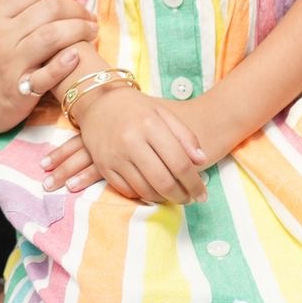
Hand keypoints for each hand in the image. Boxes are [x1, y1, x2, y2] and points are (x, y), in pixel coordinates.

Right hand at [0, 0, 97, 143]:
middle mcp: (1, 37)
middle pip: (49, 8)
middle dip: (76, 8)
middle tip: (88, 15)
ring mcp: (11, 64)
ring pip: (53, 35)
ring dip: (79, 29)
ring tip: (92, 31)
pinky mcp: (21, 92)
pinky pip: (47, 75)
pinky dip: (64, 64)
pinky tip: (77, 56)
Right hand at [45, 85, 207, 204]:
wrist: (98, 103)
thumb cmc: (136, 109)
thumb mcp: (163, 113)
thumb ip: (185, 135)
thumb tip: (201, 161)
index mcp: (150, 124)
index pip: (179, 163)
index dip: (194, 183)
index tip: (203, 193)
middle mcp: (130, 141)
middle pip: (163, 181)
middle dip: (181, 196)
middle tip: (190, 199)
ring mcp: (115, 155)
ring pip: (145, 190)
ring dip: (163, 199)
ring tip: (173, 195)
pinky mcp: (103, 166)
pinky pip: (127, 191)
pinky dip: (143, 196)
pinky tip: (153, 191)